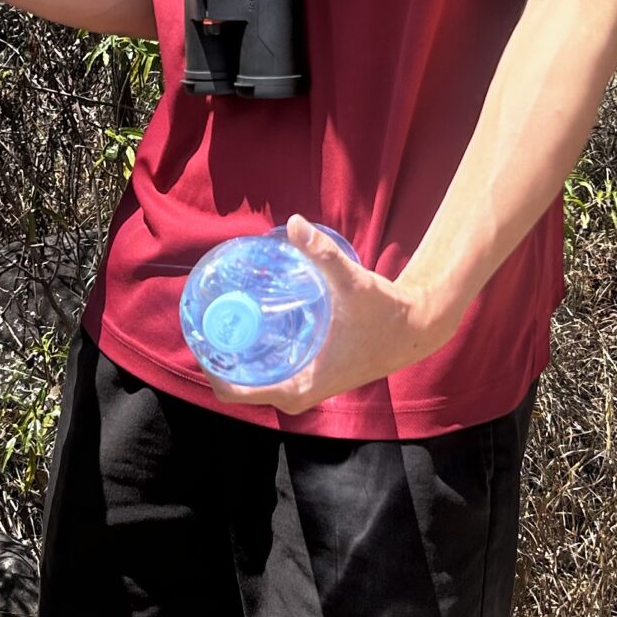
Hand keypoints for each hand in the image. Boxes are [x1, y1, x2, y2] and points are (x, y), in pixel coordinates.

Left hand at [197, 214, 452, 416]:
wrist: (418, 329)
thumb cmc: (386, 313)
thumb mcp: (354, 284)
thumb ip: (324, 254)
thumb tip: (294, 223)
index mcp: (301, 386)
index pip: (238, 392)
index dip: (211, 369)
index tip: (198, 337)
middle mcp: (298, 393)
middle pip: (239, 384)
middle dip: (218, 356)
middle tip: (204, 318)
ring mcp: (305, 385)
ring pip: (255, 377)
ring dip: (234, 355)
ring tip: (218, 316)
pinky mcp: (312, 374)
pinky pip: (271, 371)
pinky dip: (254, 354)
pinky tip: (247, 321)